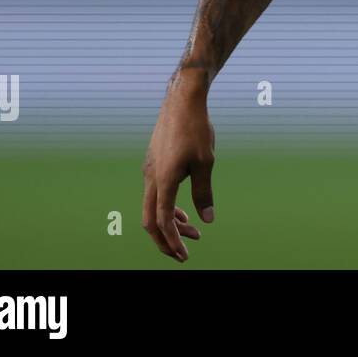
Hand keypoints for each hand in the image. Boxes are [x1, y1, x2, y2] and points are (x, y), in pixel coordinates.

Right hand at [142, 69, 215, 261]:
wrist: (182, 100)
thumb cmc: (196, 129)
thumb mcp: (206, 163)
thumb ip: (204, 192)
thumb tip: (207, 220)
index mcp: (163, 180)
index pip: (162, 221)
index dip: (172, 241)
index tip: (184, 255)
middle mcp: (151, 177)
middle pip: (150, 220)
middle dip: (165, 240)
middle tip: (183, 253)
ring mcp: (150, 170)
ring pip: (154, 206)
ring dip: (171, 222)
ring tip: (194, 231)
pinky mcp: (154, 164)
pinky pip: (156, 194)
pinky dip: (168, 207)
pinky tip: (184, 212)